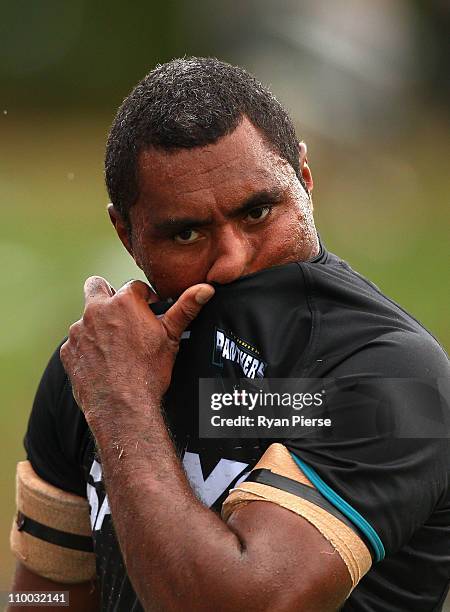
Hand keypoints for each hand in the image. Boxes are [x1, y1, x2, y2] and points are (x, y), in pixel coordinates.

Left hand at [60, 276, 213, 427]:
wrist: (123, 406)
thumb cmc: (149, 371)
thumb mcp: (171, 337)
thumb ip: (186, 308)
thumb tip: (205, 289)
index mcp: (123, 302)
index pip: (133, 286)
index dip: (144, 299)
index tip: (148, 313)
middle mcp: (96, 310)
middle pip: (97, 286)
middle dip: (108, 295)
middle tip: (122, 316)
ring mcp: (79, 331)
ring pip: (86, 317)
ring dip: (98, 325)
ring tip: (115, 346)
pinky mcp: (68, 351)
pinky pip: (77, 342)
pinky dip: (87, 348)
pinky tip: (102, 362)